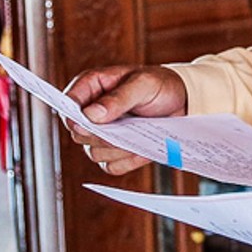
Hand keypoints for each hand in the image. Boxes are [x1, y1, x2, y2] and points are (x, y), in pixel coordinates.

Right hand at [61, 65, 187, 175]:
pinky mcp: (114, 152)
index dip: (74, 117)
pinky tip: (142, 148)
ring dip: (117, 149)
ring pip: (94, 153)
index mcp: (91, 87)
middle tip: (127, 125)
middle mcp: (91, 112)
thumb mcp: (143, 84)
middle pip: (79, 135)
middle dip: (103, 135)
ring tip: (138, 134)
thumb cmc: (160, 85)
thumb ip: (117, 98)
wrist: (182, 102)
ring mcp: (101, 134)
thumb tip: (91, 114)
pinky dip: (128, 161)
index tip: (91, 122)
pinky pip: (111, 167)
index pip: (68, 105)